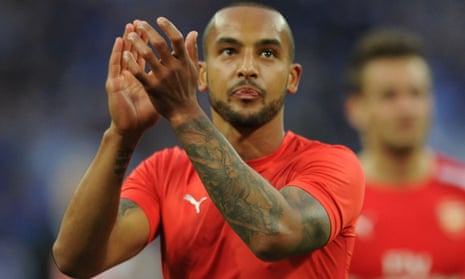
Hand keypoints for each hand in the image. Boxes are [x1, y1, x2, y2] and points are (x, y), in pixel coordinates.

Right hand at [105, 23, 159, 137]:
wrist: (131, 129)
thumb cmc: (146, 115)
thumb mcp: (160, 97)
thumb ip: (170, 85)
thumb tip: (185, 78)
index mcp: (141, 78)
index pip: (144, 56)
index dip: (148, 44)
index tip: (155, 32)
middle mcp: (130, 76)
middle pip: (133, 52)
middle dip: (137, 37)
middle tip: (140, 23)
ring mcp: (121, 79)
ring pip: (123, 55)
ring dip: (126, 41)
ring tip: (129, 28)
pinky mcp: (114, 84)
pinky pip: (115, 67)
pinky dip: (117, 54)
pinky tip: (119, 43)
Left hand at [123, 17, 200, 123]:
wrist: (184, 112)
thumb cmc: (188, 89)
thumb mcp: (192, 69)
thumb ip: (191, 50)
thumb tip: (192, 33)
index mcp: (184, 62)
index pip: (177, 39)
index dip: (168, 27)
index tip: (159, 19)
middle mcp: (174, 68)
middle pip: (160, 44)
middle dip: (148, 31)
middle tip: (139, 24)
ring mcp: (162, 78)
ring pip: (147, 55)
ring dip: (137, 43)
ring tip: (130, 35)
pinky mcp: (152, 88)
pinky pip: (139, 72)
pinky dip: (131, 62)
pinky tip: (124, 55)